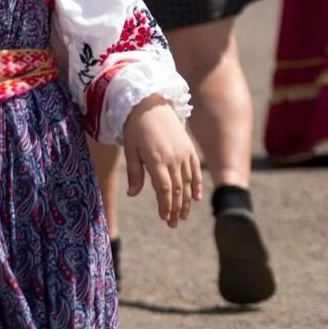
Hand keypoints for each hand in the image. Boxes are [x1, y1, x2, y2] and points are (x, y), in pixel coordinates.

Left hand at [121, 97, 201, 227]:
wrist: (150, 104)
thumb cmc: (135, 128)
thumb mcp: (130, 150)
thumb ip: (135, 173)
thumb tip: (133, 194)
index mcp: (157, 159)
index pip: (164, 189)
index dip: (165, 205)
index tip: (164, 218)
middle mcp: (173, 158)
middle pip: (177, 189)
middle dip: (175, 209)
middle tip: (172, 224)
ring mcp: (184, 154)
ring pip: (188, 183)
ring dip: (185, 201)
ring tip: (182, 216)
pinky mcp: (189, 149)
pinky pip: (195, 171)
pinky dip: (197, 185)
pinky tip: (196, 199)